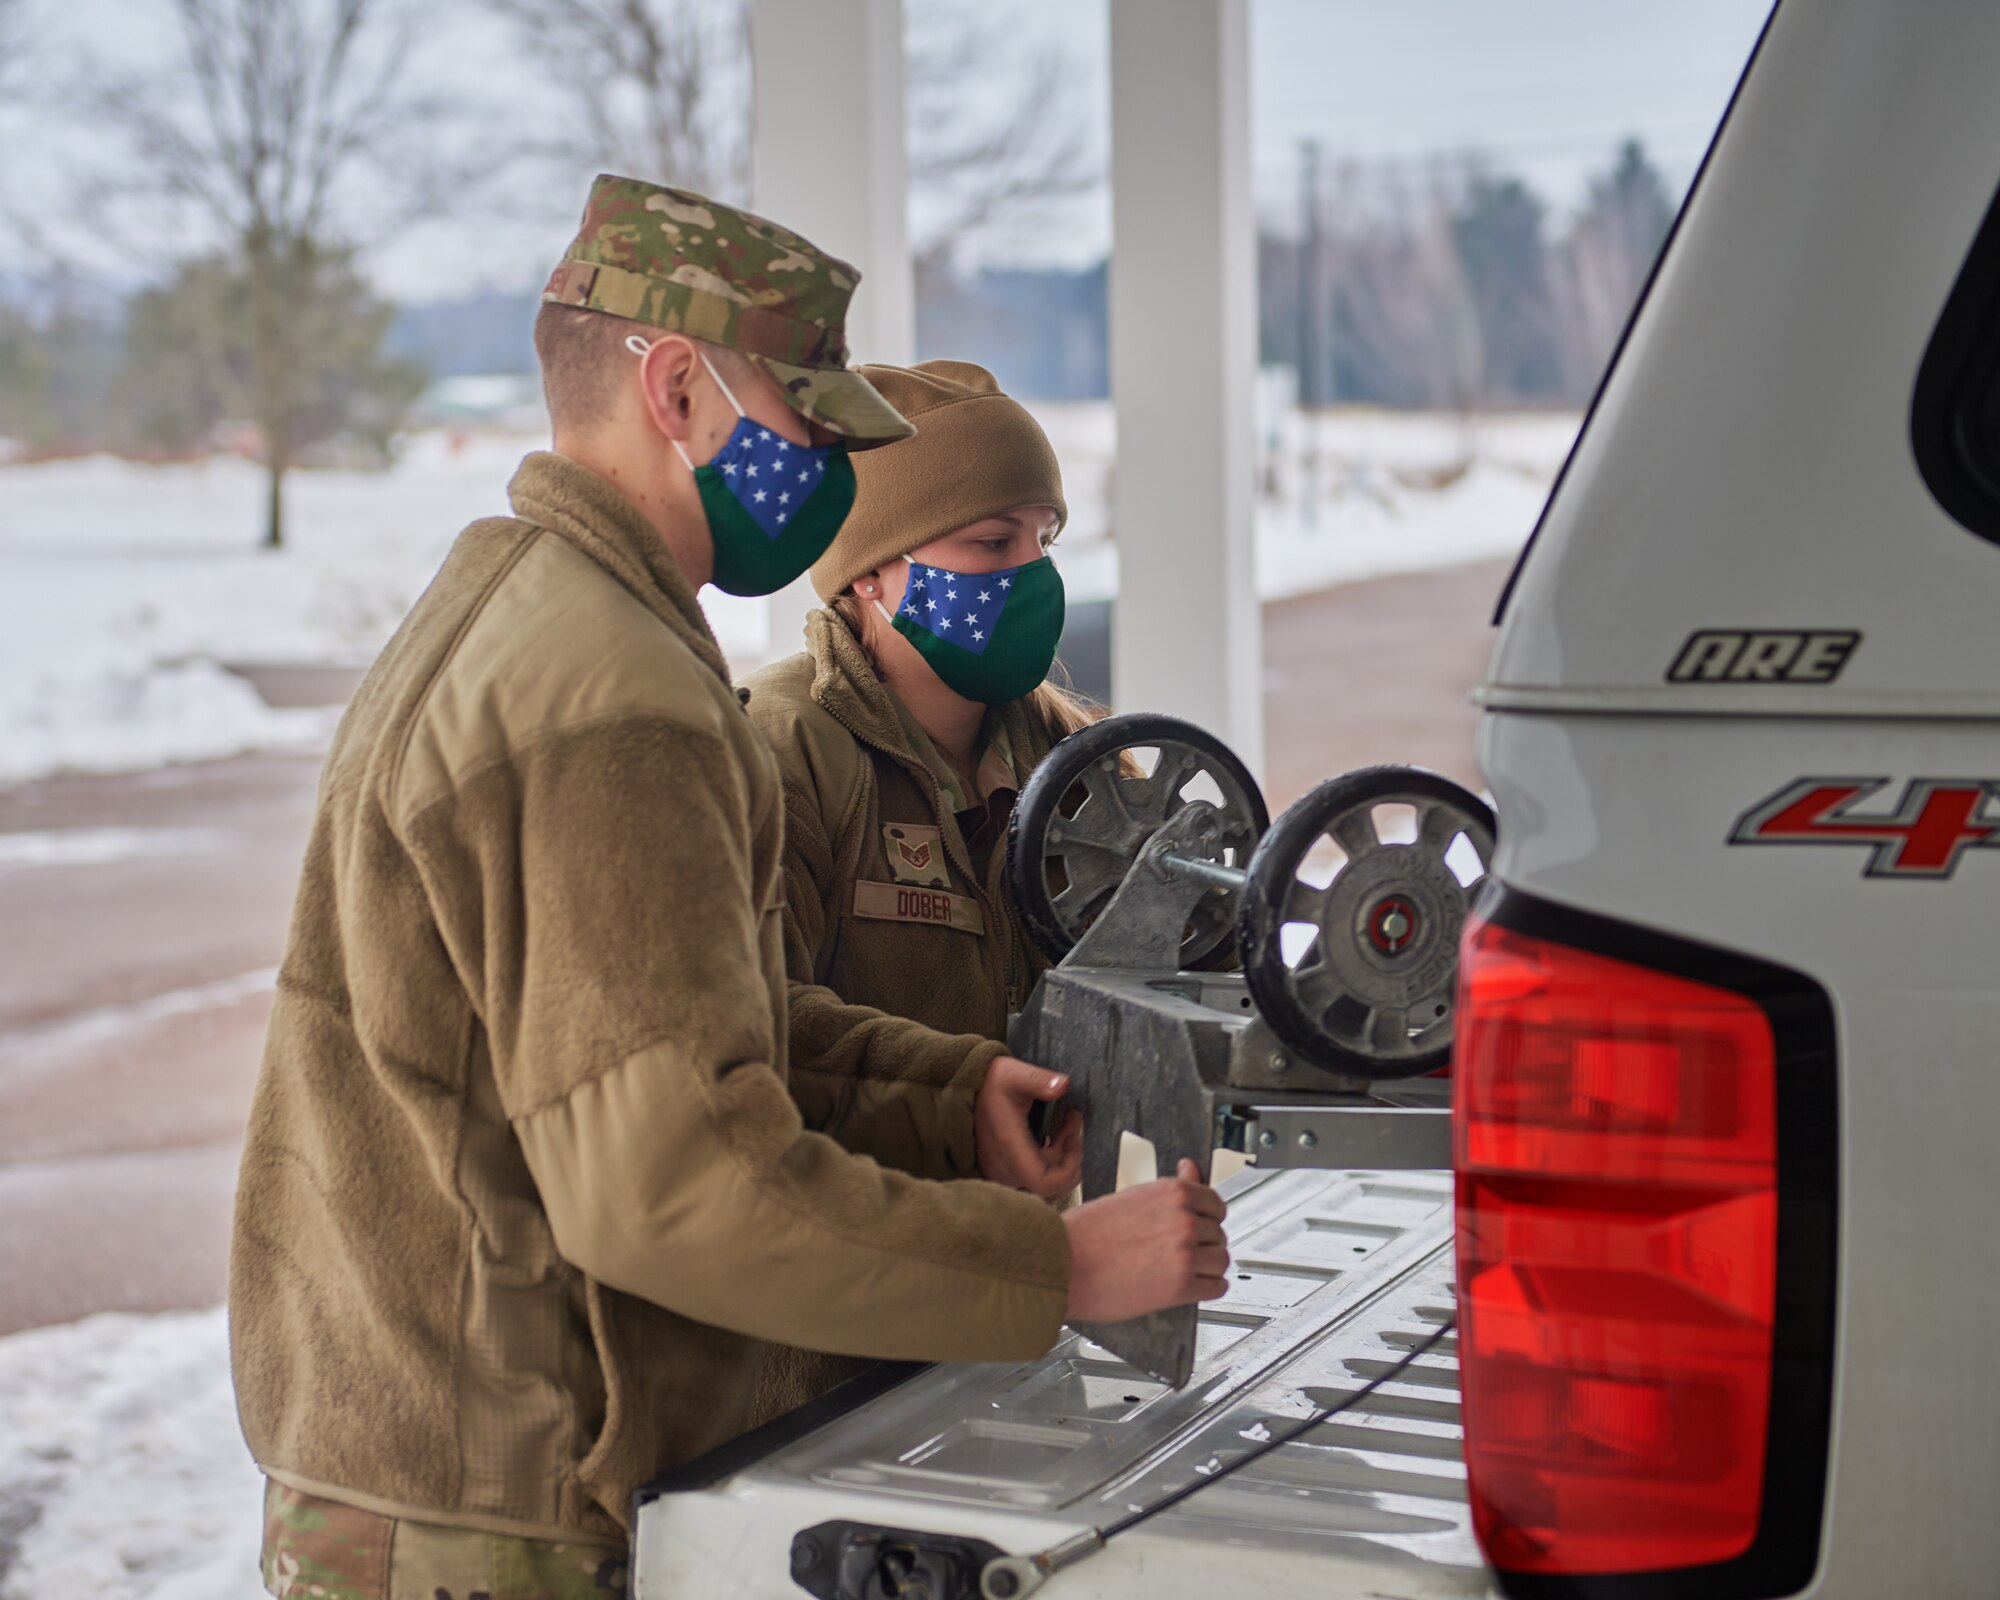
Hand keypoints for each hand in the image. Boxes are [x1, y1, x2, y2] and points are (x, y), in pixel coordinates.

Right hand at [973, 1056, 1082, 1200]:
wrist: (965, 1092)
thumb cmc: (990, 1083)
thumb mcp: (1013, 1074)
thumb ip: (1038, 1080)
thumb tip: (1063, 1085)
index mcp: (1009, 1148)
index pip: (1044, 1182)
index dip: (1068, 1169)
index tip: (1073, 1139)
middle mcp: (1004, 1168)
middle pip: (1050, 1190)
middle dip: (1071, 1162)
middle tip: (1072, 1129)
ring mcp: (1003, 1173)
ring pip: (1045, 1188)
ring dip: (1063, 1163)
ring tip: (1066, 1131)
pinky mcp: (1005, 1172)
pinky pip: (1036, 1181)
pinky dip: (1052, 1165)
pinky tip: (1055, 1138)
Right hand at [1063, 1159, 1229, 1322]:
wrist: (1062, 1263)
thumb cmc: (1085, 1233)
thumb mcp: (1130, 1197)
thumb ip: (1167, 1190)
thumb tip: (1190, 1169)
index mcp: (1172, 1193)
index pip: (1215, 1203)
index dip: (1207, 1216)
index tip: (1202, 1222)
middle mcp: (1184, 1221)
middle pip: (1218, 1233)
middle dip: (1204, 1242)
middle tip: (1184, 1250)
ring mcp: (1185, 1255)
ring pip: (1220, 1260)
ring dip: (1208, 1265)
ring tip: (1187, 1269)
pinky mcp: (1180, 1288)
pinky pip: (1215, 1287)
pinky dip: (1208, 1287)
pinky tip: (1193, 1285)